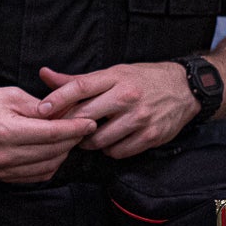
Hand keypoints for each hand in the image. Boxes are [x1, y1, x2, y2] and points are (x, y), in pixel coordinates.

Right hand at [0, 85, 95, 183]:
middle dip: (72, 139)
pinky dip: (50, 165)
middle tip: (82, 128)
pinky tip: (52, 152)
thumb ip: (37, 106)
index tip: (89, 122)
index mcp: (7, 131)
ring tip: (67, 139)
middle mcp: (5, 154)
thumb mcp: (7, 95)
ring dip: (63, 153)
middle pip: (54, 151)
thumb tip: (63, 114)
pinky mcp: (2, 177)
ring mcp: (3, 170)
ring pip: (48, 166)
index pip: (52, 133)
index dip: (75, 128)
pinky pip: (36, 176)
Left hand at [37, 63, 199, 158]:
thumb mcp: (112, 73)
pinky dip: (109, 150)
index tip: (41, 110)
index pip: (79, 86)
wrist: (184, 89)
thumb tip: (44, 74)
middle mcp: (127, 97)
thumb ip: (78, 80)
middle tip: (60, 130)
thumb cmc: (141, 79)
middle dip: (68, 126)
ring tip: (87, 137)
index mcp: (114, 77)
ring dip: (88, 142)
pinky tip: (109, 142)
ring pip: (100, 139)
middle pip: (86, 115)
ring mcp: (140, 118)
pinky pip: (118, 152)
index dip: (57, 99)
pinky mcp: (151, 136)